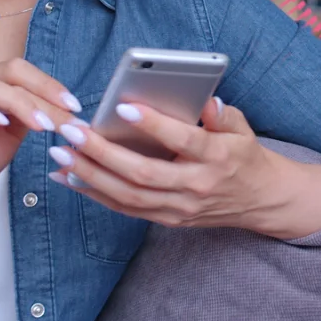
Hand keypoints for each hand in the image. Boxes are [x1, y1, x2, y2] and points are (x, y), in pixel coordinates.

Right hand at [0, 58, 80, 229]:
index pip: (22, 71)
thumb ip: (32, 116)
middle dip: (42, 92)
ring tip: (39, 125)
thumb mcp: (13, 137)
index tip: (74, 107)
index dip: (50, 85)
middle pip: (9, 71)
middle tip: (64, 116)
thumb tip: (67, 109)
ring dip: (17, 102)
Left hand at [48, 96, 297, 235]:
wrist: (260, 200)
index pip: (183, 141)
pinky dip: (95, 194)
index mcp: (218, 158)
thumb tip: (206, 100)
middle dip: (102, 153)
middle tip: (72, 132)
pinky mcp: (168, 220)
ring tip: (60, 155)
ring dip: (90, 176)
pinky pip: (126, 209)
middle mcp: (196, 187)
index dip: (154, 125)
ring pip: (128, 196)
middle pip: (143, 174)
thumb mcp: (243, 128)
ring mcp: (180, 208)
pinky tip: (70, 178)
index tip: (124, 106)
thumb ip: (222, 114)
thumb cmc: (245, 156)